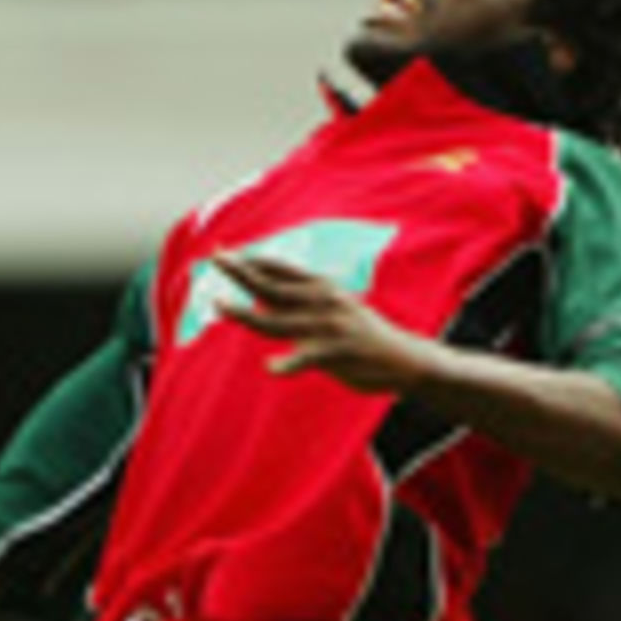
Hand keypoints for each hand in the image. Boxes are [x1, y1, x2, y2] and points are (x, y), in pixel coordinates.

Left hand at [213, 251, 447, 393]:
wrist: (406, 359)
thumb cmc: (363, 338)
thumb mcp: (332, 312)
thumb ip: (298, 305)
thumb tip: (263, 297)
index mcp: (322, 289)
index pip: (279, 269)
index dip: (251, 260)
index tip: (224, 252)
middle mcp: (322, 301)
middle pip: (272, 286)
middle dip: (241, 273)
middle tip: (214, 259)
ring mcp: (329, 326)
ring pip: (278, 320)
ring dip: (247, 314)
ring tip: (221, 307)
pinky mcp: (337, 353)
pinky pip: (307, 358)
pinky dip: (288, 364)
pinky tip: (270, 368)